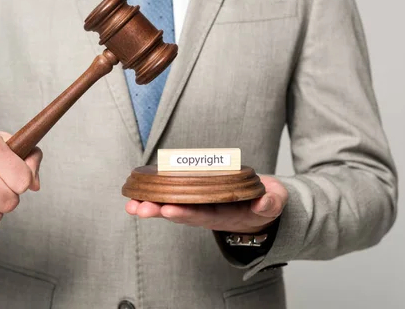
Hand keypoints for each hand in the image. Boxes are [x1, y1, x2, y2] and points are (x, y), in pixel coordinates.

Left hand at [125, 176, 287, 232]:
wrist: (261, 203)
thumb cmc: (266, 202)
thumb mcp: (274, 203)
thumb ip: (271, 203)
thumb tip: (265, 202)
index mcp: (225, 215)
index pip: (202, 215)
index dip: (185, 213)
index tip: (167, 209)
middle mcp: (208, 213)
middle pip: (180, 213)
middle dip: (158, 211)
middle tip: (138, 209)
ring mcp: (200, 205)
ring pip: (172, 205)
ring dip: (151, 204)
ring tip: (130, 204)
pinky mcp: (195, 195)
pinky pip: (173, 194)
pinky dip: (156, 193)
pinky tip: (138, 190)